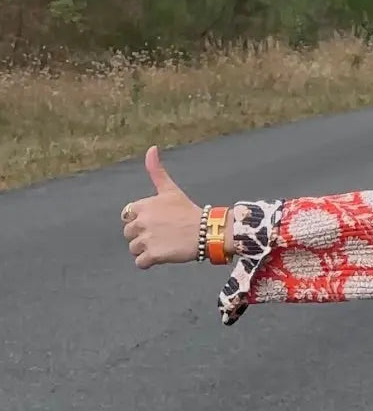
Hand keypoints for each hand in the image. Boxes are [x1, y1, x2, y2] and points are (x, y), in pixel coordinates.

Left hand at [121, 147, 202, 268]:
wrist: (208, 231)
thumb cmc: (189, 210)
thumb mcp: (171, 189)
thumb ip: (156, 170)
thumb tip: (151, 147)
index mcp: (142, 206)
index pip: (127, 217)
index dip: (140, 221)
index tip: (156, 222)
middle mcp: (141, 222)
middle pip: (129, 234)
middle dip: (142, 236)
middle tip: (162, 235)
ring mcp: (147, 239)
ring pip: (134, 249)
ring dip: (146, 250)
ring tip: (164, 245)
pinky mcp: (153, 255)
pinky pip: (140, 263)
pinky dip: (148, 262)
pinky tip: (162, 256)